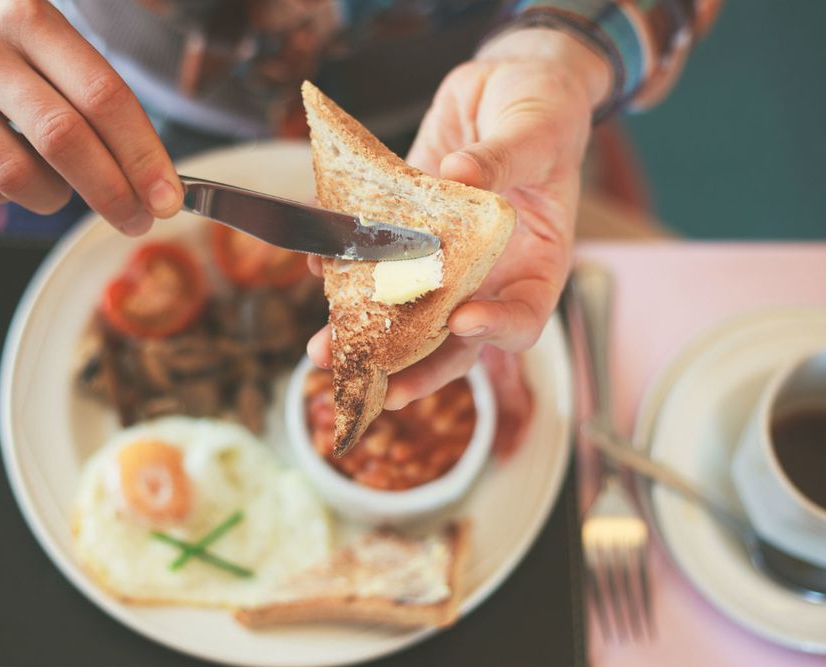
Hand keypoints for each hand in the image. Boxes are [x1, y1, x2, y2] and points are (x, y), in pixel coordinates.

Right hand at [0, 0, 182, 234]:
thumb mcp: (38, 27)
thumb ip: (89, 86)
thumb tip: (150, 169)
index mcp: (29, 18)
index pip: (103, 97)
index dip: (143, 155)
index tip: (167, 197)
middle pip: (65, 140)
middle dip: (113, 194)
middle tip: (137, 220)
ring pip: (17, 176)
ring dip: (55, 198)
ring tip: (62, 187)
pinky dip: (7, 196)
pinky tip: (12, 170)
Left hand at [308, 28, 609, 408]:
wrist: (506, 84)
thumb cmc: (544, 109)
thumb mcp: (536, 129)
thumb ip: (503, 158)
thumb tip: (460, 176)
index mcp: (536, 262)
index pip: (523, 317)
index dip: (496, 329)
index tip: (462, 320)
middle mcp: (488, 273)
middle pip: (454, 338)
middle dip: (413, 365)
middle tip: (374, 386)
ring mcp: (444, 258)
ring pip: (407, 310)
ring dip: (365, 332)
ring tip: (323, 349)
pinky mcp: (408, 232)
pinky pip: (376, 257)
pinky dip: (345, 265)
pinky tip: (318, 265)